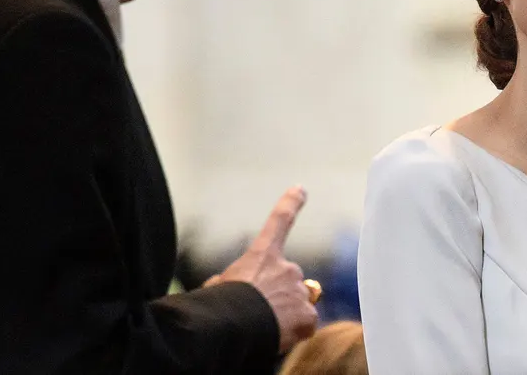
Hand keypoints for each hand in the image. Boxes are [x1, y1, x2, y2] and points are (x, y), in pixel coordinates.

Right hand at [212, 186, 317, 353]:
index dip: (290, 204)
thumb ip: (234, 282)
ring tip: (264, 327)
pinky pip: (304, 324)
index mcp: (262, 256)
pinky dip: (294, 332)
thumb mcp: (218, 288)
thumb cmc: (218, 308)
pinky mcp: (307, 314)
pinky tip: (278, 337)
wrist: (232, 326)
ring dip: (285, 314)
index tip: (300, 189)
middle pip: (288, 281)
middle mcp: (287, 268)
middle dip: (277, 295)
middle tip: (258, 312)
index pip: (279, 222)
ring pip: (297, 303)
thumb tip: (231, 288)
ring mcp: (300, 290)